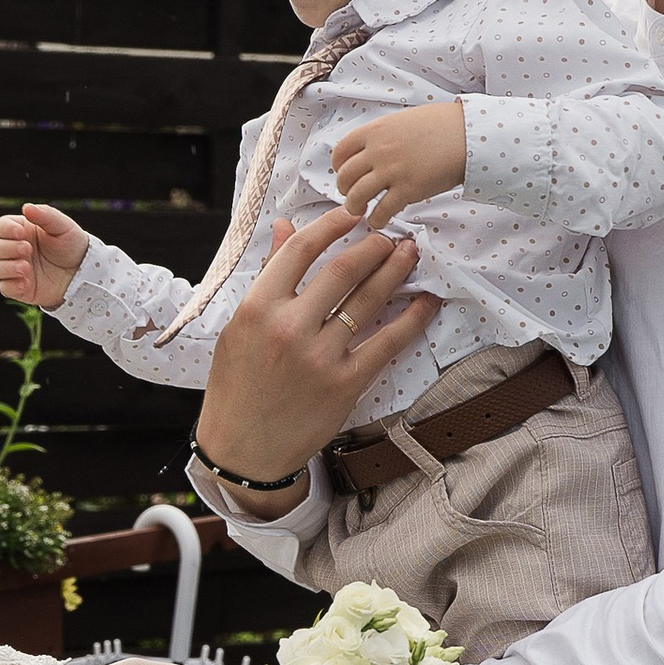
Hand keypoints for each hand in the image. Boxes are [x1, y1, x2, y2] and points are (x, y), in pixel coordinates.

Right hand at [0, 202, 89, 308]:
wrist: (84, 271)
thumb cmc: (72, 245)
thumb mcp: (63, 226)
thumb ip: (45, 215)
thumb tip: (26, 207)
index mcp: (21, 231)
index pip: (1, 227)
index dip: (5, 229)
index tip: (20, 233)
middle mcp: (15, 249)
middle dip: (7, 248)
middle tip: (27, 249)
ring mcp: (16, 269)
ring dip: (8, 267)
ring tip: (26, 268)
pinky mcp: (21, 288)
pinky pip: (5, 288)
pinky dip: (12, 285)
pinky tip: (26, 282)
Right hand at [196, 206, 435, 501]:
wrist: (243, 449)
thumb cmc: (237, 385)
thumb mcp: (239, 326)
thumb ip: (267, 275)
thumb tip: (283, 227)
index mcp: (257, 309)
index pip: (299, 251)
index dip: (330, 226)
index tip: (350, 216)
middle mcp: (289, 329)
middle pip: (342, 270)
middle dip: (373, 246)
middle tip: (389, 236)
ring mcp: (319, 358)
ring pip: (368, 301)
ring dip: (395, 271)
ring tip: (410, 254)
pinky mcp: (345, 385)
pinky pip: (386, 343)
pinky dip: (412, 319)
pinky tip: (426, 302)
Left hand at [328, 100, 465, 231]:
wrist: (468, 135)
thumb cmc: (441, 125)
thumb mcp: (403, 120)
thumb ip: (384, 135)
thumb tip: (373, 149)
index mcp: (375, 130)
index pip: (341, 151)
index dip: (338, 167)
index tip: (343, 173)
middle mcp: (378, 150)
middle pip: (345, 176)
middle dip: (344, 189)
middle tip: (351, 195)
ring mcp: (392, 171)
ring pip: (357, 196)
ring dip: (354, 207)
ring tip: (360, 211)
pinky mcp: (408, 190)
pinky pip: (382, 211)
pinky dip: (376, 219)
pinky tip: (380, 221)